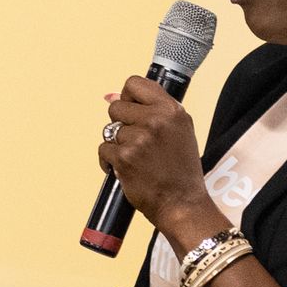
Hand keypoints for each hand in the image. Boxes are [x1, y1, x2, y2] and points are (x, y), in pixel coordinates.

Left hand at [98, 76, 219, 246]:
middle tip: (137, 142)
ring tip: (136, 159)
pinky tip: (126, 170)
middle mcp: (156, 120)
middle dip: (121, 125)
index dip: (127, 97)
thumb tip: (110, 97)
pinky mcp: (125, 158)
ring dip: (117, 145)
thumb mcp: (179, 130)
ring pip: (109, 130)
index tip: (131, 111)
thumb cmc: (181, 170)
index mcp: (171, 110)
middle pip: (117, 107)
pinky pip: (103, 150)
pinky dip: (109, 162)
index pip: (134, 83)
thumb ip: (151, 109)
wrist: (182, 203)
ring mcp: (139, 138)